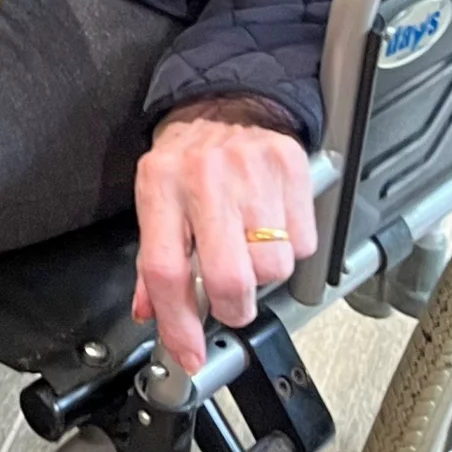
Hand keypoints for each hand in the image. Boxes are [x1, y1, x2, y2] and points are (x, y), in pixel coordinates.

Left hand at [133, 104, 316, 369]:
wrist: (227, 98)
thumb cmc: (188, 155)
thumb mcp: (156, 196)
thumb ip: (153, 259)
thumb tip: (150, 313)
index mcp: (161, 185)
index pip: (165, 270)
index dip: (178, 323)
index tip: (189, 353)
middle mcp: (204, 179)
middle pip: (227, 279)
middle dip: (232, 307)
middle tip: (230, 299)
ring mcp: (250, 173)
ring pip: (272, 268)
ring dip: (263, 274)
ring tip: (249, 246)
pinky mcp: (289, 170)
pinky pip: (301, 244)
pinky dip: (290, 248)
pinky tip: (271, 223)